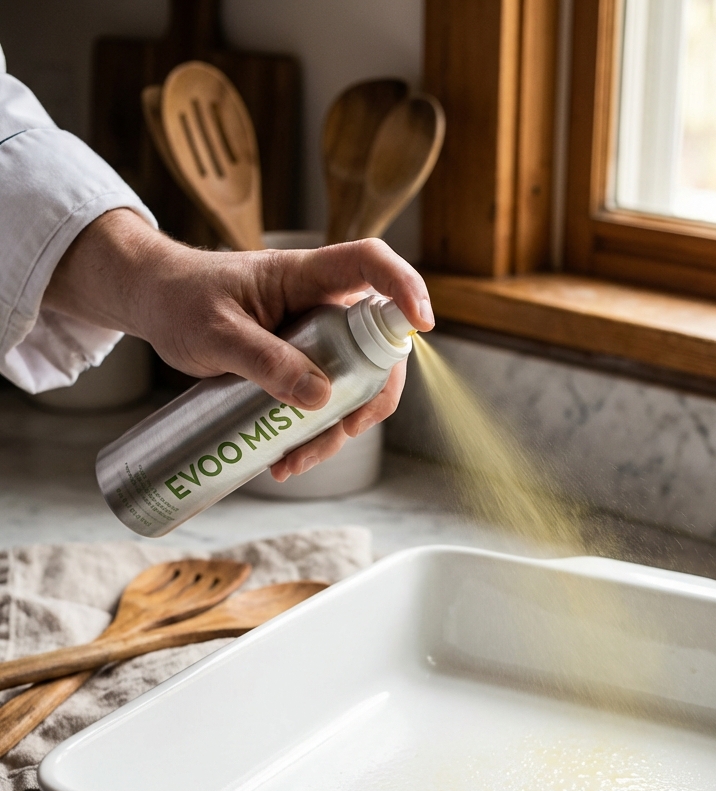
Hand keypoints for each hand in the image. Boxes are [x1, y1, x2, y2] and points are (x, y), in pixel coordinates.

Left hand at [43, 209, 433, 478]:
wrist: (156, 304)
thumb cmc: (182, 300)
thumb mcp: (215, 332)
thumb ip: (263, 359)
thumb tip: (320, 397)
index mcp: (305, 275)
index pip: (371, 265)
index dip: (404, 287)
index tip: (421, 322)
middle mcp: (322, 304)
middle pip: (378, 346)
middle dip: (370, 397)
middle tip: (341, 433)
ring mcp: (316, 337)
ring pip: (354, 384)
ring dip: (337, 429)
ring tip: (293, 462)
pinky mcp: (302, 365)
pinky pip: (326, 401)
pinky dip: (314, 434)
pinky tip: (284, 458)